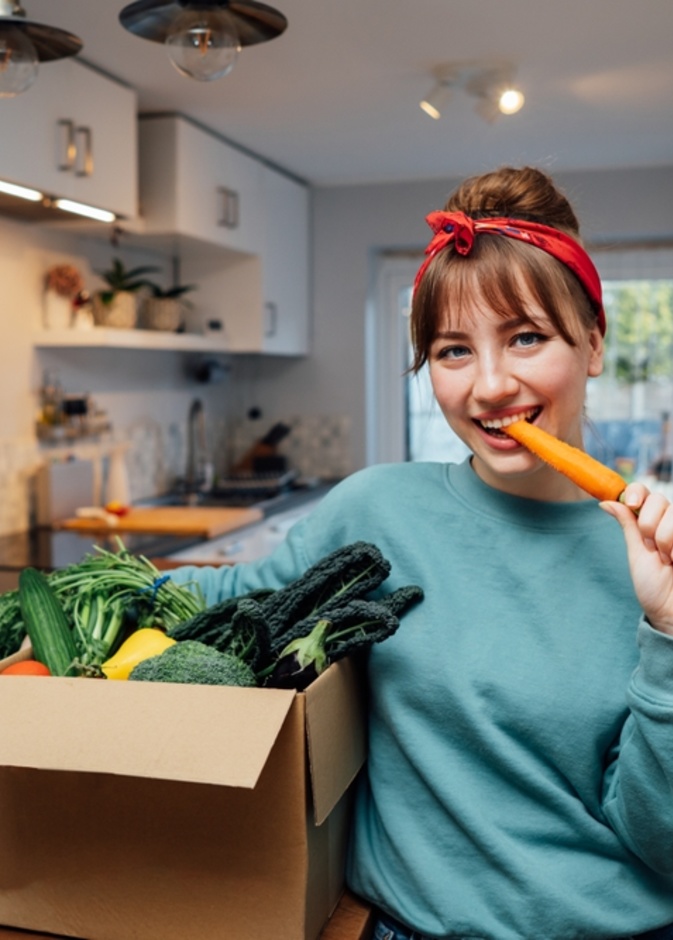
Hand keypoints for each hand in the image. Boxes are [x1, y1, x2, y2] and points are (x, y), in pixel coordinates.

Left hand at [601, 483, 672, 634]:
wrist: (671, 610)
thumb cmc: (653, 586)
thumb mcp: (637, 552)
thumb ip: (627, 524)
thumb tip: (605, 501)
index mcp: (651, 521)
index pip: (644, 492)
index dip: (636, 492)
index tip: (631, 504)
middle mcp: (670, 521)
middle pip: (658, 499)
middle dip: (648, 524)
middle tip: (652, 548)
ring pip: (672, 512)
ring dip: (664, 538)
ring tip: (668, 558)